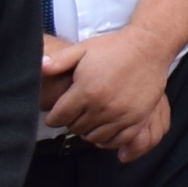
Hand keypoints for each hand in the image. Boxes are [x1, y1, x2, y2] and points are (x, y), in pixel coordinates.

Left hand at [41, 33, 174, 157]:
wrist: (148, 47)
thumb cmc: (113, 48)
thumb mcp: (83, 49)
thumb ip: (59, 61)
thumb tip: (39, 67)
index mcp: (86, 91)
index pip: (59, 118)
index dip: (54, 117)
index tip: (57, 113)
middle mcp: (102, 106)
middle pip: (76, 128)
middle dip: (71, 123)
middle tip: (75, 114)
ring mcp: (121, 114)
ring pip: (95, 137)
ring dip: (89, 131)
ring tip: (90, 120)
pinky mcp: (138, 118)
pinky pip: (119, 139)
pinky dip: (109, 139)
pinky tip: (105, 129)